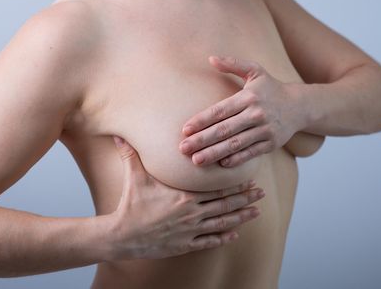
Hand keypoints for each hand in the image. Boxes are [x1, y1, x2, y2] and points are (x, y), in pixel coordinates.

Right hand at [104, 136, 264, 260]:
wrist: (122, 236)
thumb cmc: (130, 205)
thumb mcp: (134, 177)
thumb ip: (131, 154)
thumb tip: (119, 135)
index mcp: (184, 196)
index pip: (216, 189)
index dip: (235, 185)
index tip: (249, 179)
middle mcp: (191, 214)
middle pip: (225, 205)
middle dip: (245, 199)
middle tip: (261, 193)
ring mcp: (190, 231)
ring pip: (222, 224)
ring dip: (241, 218)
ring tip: (256, 213)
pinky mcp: (185, 245)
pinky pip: (209, 242)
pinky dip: (224, 238)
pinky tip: (235, 234)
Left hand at [179, 55, 304, 167]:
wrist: (300, 106)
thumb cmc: (271, 88)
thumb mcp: (255, 71)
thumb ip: (233, 64)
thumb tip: (210, 58)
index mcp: (248, 97)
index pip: (220, 111)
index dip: (201, 120)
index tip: (185, 129)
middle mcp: (256, 114)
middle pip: (224, 130)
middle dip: (202, 140)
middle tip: (183, 148)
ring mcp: (265, 131)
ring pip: (235, 144)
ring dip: (214, 153)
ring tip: (196, 160)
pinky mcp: (271, 144)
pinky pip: (251, 153)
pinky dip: (236, 159)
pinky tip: (221, 164)